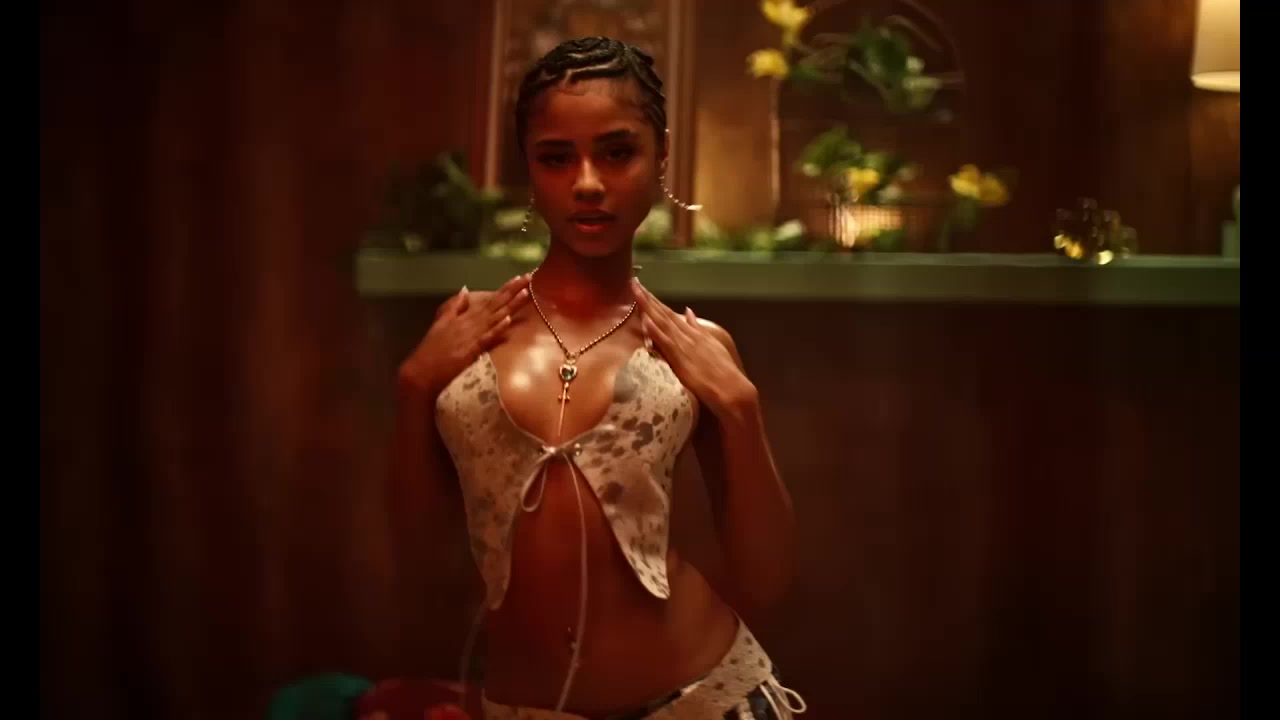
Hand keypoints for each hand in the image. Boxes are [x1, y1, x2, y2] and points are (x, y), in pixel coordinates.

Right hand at [399, 273, 530, 397]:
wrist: (420, 371)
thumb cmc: (432, 350)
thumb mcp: (441, 323)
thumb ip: (454, 306)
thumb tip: (465, 289)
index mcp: (465, 317)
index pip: (490, 300)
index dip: (506, 289)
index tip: (520, 278)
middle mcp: (470, 322)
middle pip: (496, 304)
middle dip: (513, 290)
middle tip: (530, 277)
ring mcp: (470, 335)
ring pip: (494, 317)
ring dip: (510, 305)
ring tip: (525, 292)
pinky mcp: (469, 350)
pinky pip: (486, 338)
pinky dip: (497, 328)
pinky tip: (508, 320)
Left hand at [631, 278, 756, 418]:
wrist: (732, 387)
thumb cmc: (722, 370)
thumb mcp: (711, 343)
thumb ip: (697, 328)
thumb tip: (689, 311)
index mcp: (693, 332)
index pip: (670, 313)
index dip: (655, 301)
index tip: (643, 289)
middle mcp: (687, 334)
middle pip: (663, 313)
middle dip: (648, 298)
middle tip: (633, 282)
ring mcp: (683, 345)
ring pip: (662, 322)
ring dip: (648, 307)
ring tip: (636, 292)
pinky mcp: (681, 358)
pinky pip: (665, 342)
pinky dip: (655, 330)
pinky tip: (645, 320)